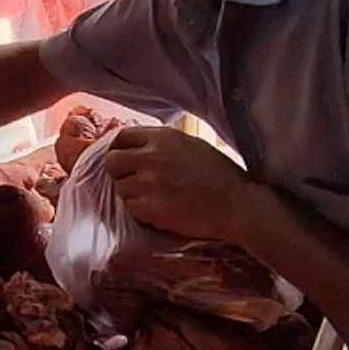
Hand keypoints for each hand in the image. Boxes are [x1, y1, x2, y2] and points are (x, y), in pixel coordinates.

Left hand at [99, 127, 261, 242]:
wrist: (236, 205)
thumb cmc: (220, 175)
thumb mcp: (191, 145)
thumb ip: (162, 144)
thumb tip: (139, 147)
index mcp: (163, 138)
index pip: (122, 137)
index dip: (119, 149)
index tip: (124, 159)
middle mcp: (151, 157)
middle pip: (112, 162)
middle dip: (119, 172)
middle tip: (134, 180)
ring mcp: (148, 183)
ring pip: (120, 188)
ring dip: (132, 194)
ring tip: (155, 197)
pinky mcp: (150, 208)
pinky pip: (132, 209)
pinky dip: (142, 211)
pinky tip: (161, 210)